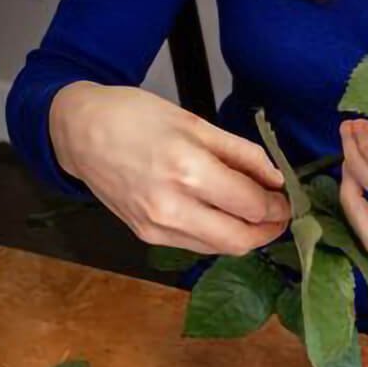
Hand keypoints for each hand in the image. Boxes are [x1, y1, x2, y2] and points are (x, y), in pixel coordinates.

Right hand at [50, 82, 290, 254]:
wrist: (79, 132)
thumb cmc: (135, 118)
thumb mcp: (196, 124)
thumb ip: (243, 155)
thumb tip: (276, 180)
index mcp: (188, 171)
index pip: (252, 206)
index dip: (279, 207)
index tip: (287, 199)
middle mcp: (172, 207)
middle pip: (241, 240)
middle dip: (268, 230)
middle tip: (279, 214)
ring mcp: (158, 227)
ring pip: (221, 248)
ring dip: (246, 236)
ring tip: (253, 214)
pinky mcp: (148, 237)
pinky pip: (197, 245)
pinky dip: (219, 235)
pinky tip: (222, 216)